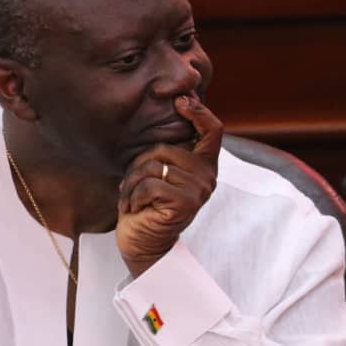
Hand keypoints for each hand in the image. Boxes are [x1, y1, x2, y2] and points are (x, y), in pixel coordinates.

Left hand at [116, 95, 222, 276]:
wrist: (141, 244)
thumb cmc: (145, 205)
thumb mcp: (158, 171)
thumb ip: (167, 150)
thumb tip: (167, 110)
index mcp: (203, 166)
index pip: (213, 130)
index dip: (198, 111)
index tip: (179, 101)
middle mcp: (207, 177)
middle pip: (166, 147)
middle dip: (139, 164)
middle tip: (132, 185)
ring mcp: (198, 191)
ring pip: (154, 166)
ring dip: (133, 183)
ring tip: (132, 199)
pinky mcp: (185, 204)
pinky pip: (149, 184)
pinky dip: (133, 196)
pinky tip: (134, 209)